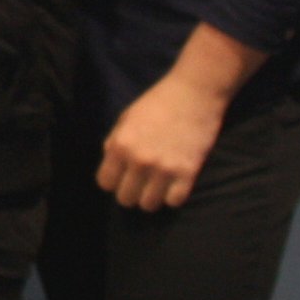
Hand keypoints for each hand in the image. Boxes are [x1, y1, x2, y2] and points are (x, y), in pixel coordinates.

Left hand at [98, 75, 226, 212]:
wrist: (194, 93)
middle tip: (141, 183)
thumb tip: (110, 165)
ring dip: (152, 197)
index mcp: (120, 145)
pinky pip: (174, 202)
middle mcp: (139, 160)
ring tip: (158, 185)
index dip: (113, 181)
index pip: (105, 183)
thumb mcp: (127, 118)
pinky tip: (175, 184)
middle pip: (125, 199)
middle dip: (131, 192)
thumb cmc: (158, 102)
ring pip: (149, 205)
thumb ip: (115, 142)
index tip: (123, 176)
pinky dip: (173, 196)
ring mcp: (164, 169)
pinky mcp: (187, 172)